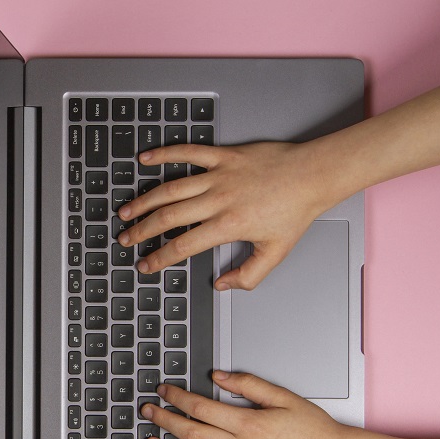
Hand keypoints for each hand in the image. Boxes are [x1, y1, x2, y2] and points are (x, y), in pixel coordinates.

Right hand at [118, 142, 337, 289]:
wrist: (312, 176)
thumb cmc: (295, 212)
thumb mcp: (275, 253)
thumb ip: (248, 275)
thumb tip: (223, 285)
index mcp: (228, 226)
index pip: (184, 246)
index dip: (160, 258)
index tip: (146, 265)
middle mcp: (219, 200)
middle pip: (169, 217)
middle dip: (143, 231)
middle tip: (126, 239)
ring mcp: (219, 175)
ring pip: (171, 188)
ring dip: (145, 201)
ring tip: (126, 211)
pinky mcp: (224, 156)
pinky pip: (189, 152)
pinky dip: (165, 153)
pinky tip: (147, 159)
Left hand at [140, 371, 358, 438]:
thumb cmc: (315, 429)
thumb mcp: (284, 397)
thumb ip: (249, 384)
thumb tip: (219, 375)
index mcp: (247, 423)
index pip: (201, 407)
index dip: (177, 398)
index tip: (164, 392)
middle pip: (193, 433)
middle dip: (166, 420)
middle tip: (148, 412)